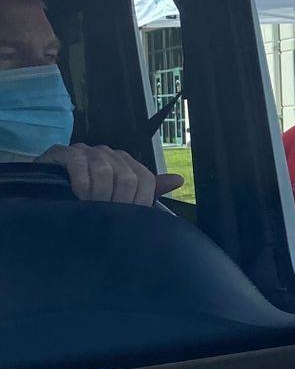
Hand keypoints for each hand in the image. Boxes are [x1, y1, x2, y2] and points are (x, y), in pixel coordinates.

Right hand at [39, 143, 182, 205]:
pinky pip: (79, 164)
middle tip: (104, 214)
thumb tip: (178, 180)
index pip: (145, 180)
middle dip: (117, 202)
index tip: (126, 218)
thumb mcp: (117, 196)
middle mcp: (108, 153)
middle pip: (128, 177)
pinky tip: (77, 195)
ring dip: (98, 195)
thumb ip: (146, 188)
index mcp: (125, 162)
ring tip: (89, 207)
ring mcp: (85, 150)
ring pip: (105, 171)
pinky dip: (81, 183)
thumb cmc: (84, 196)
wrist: (42, 190)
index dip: (139, 202)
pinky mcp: (63, 152)